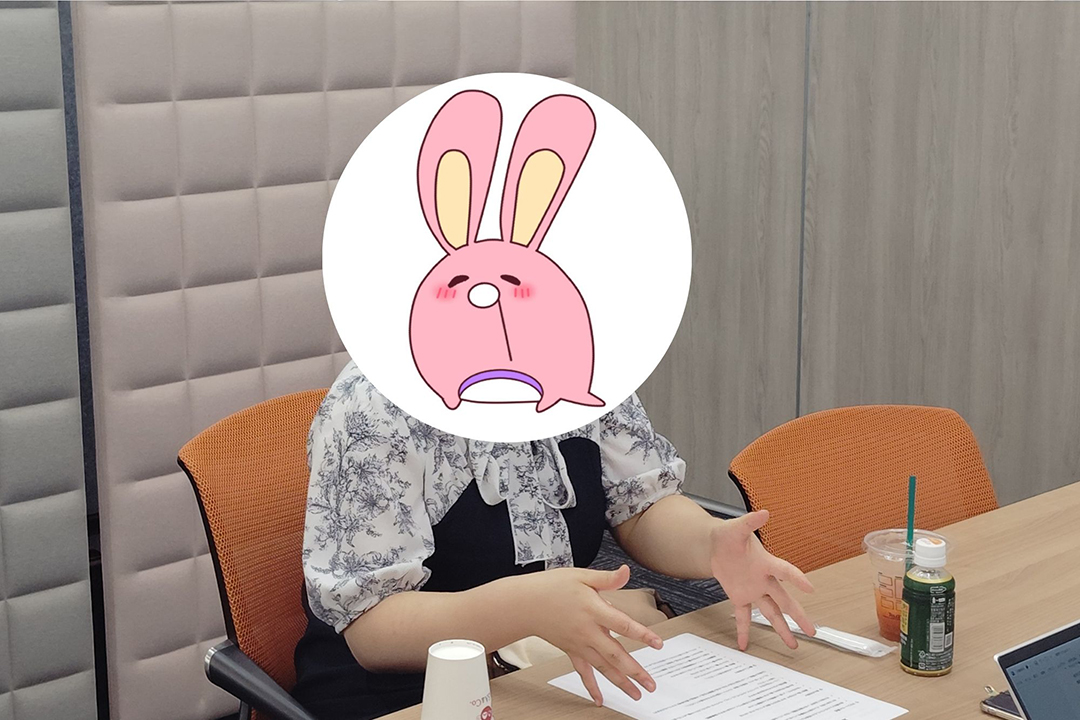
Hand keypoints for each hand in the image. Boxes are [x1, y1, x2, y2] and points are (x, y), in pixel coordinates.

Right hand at [520, 565, 663, 705]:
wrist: (525, 603)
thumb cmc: (551, 587)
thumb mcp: (581, 576)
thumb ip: (607, 578)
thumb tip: (626, 572)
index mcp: (593, 610)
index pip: (623, 625)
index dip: (642, 634)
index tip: (658, 644)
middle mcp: (587, 631)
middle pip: (615, 654)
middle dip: (635, 671)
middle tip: (650, 684)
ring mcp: (579, 644)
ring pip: (603, 667)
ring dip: (620, 682)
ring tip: (636, 694)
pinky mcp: (571, 651)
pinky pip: (582, 671)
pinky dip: (591, 686)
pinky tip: (599, 698)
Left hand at [709, 510, 815, 650]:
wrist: (714, 545)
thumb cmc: (729, 535)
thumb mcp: (736, 528)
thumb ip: (750, 522)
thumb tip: (764, 513)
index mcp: (766, 563)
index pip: (784, 571)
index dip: (796, 578)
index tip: (810, 588)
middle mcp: (764, 580)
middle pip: (784, 600)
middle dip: (798, 615)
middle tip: (812, 630)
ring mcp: (753, 590)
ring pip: (770, 612)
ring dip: (781, 628)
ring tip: (792, 644)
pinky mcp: (740, 597)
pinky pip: (744, 616)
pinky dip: (743, 630)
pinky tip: (744, 644)